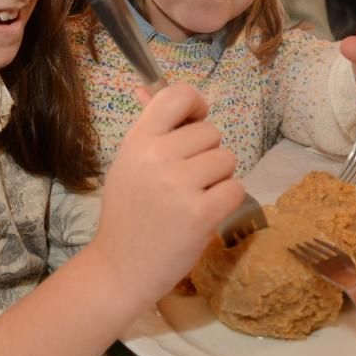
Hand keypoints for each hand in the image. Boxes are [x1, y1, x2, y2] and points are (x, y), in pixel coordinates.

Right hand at [92, 82, 243, 306]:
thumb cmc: (127, 210)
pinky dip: (226, 199)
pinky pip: (235, 187)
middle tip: (185, 177)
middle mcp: (158, 156)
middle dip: (206, 153)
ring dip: (218, 177)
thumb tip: (149, 87)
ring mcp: (180, 185)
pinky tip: (205, 211)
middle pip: (211, 131)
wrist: (120, 268)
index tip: (194, 121)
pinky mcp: (201, 213)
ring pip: (226, 158)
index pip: (178, 94)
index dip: (195, 104)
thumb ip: (147, 125)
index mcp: (138, 140)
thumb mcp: (128, 162)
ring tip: (192, 196)